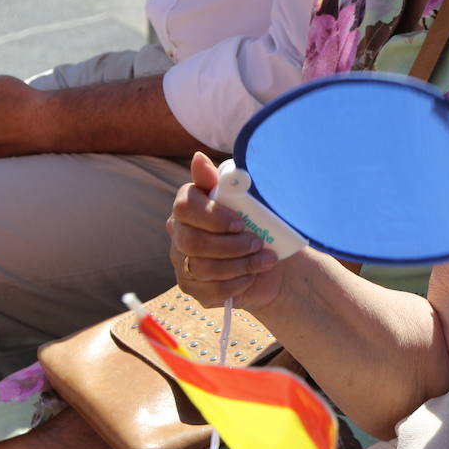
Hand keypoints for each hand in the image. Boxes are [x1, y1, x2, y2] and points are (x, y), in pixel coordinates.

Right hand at [166, 152, 285, 308]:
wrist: (269, 259)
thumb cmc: (257, 222)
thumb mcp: (249, 198)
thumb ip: (224, 180)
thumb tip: (198, 158)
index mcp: (188, 204)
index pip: (185, 206)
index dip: (213, 216)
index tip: (240, 222)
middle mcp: (178, 232)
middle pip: (192, 241)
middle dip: (230, 245)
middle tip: (257, 243)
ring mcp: (182, 261)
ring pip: (202, 268)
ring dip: (240, 265)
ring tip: (264, 260)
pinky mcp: (191, 286)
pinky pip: (209, 290)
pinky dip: (236, 284)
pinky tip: (251, 276)